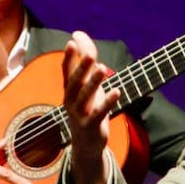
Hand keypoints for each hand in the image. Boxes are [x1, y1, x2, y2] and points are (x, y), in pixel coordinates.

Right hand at [62, 31, 118, 183]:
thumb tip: (81, 39)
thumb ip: (84, 65)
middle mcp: (71, 100)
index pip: (67, 69)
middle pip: (74, 81)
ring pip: (85, 96)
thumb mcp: (86, 87)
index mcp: (70, 89)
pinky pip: (99, 113)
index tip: (73, 39)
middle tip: (88, 54)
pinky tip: (117, 91)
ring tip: (102, 68)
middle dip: (81, 67)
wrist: (86, 144)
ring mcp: (80, 113)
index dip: (70, 55)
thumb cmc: (87, 110)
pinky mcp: (91, 125)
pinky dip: (108, 102)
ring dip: (93, 82)